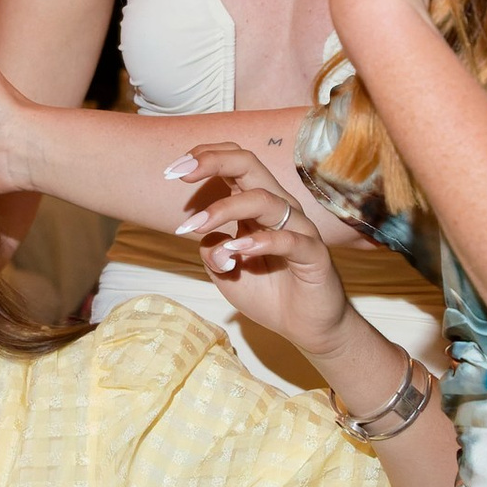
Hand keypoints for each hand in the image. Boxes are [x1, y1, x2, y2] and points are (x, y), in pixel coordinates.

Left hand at [163, 142, 351, 351]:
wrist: (303, 327)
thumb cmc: (267, 292)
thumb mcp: (225, 274)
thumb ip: (211, 251)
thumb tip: (203, 235)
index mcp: (256, 206)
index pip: (234, 165)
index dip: (204, 158)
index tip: (172, 170)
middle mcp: (278, 209)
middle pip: (250, 165)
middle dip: (213, 162)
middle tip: (180, 172)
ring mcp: (299, 229)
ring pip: (265, 200)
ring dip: (225, 208)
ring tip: (197, 226)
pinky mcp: (314, 255)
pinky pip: (290, 240)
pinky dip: (261, 241)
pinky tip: (237, 249)